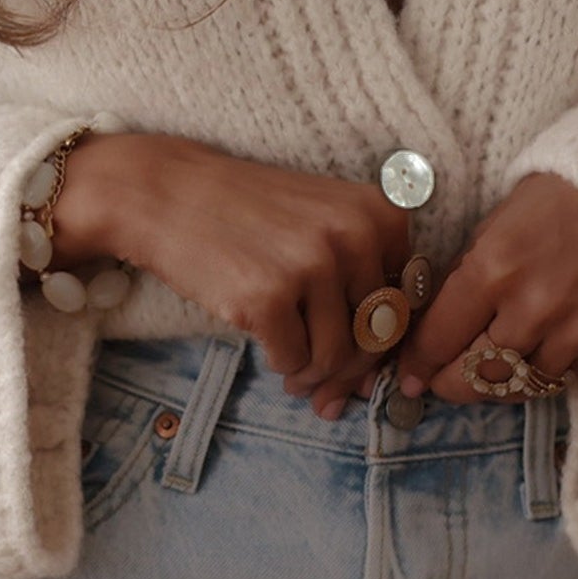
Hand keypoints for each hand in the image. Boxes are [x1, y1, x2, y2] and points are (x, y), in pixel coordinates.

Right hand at [53, 131, 411, 419]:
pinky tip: (268, 348)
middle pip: (376, 335)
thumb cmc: (249, 214)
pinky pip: (294, 360)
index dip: (384, 340)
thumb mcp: (323, 221)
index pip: (407, 302)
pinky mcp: (268, 297)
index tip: (361, 360)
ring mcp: (311, 265)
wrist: (170, 194)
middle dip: (350, 369)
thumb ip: (360, 285)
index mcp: (380, 214)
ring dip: (314, 373)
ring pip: (337, 355)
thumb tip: (375, 378)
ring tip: (294, 368)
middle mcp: (355, 235)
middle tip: (325, 384)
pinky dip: (283, 365)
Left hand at [392, 172, 577, 404]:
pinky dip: (552, 367)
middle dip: (451, 386)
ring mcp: (574, 332)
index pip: (439, 339)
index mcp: (492, 270)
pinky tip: (545, 349)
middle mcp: (531, 309)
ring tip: (491, 371)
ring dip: (502, 381)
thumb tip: (438, 319)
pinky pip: (568, 374)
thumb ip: (469, 273)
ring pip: (521, 385)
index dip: (419, 363)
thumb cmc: (560, 195)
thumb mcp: (497, 222)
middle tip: (442, 384)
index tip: (410, 374)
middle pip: (476, 378)